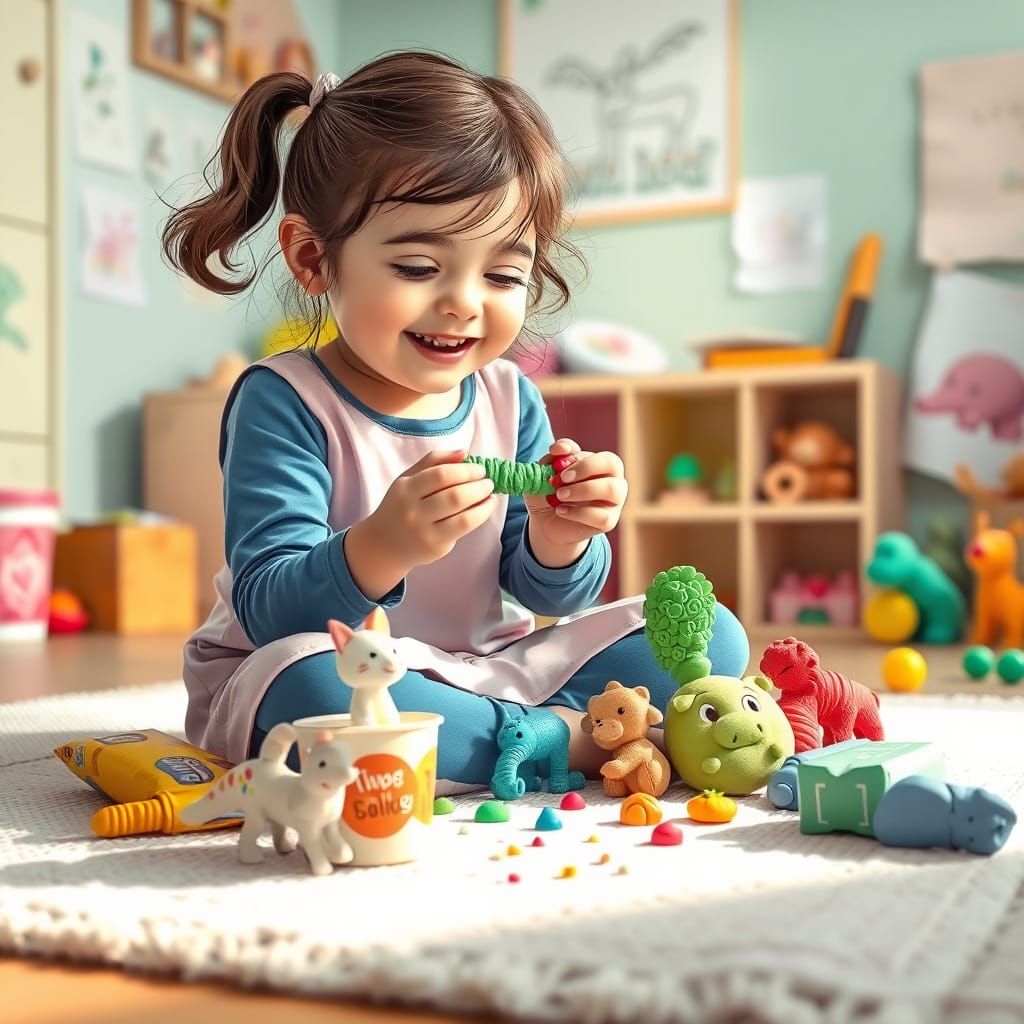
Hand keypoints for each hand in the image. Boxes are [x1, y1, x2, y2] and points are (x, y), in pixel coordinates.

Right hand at [363, 449, 495, 571]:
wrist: (385, 544)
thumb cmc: (401, 506)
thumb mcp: (408, 479)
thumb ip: (434, 461)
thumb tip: (464, 453)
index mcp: (405, 489)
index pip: (441, 475)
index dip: (465, 470)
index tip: (479, 469)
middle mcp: (413, 511)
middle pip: (454, 496)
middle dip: (477, 486)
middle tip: (488, 482)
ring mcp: (424, 532)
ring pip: (462, 516)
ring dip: (483, 502)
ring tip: (490, 495)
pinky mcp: (436, 547)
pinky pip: (464, 529)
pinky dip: (480, 516)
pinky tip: (485, 508)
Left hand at [523, 438, 627, 549]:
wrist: (546, 521)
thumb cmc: (550, 491)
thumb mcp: (545, 472)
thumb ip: (552, 458)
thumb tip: (560, 448)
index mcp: (602, 463)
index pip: (600, 453)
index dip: (579, 455)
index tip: (556, 461)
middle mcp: (614, 479)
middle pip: (613, 464)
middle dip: (585, 467)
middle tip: (561, 479)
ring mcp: (614, 501)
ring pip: (611, 489)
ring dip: (582, 490)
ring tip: (559, 495)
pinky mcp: (609, 521)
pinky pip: (601, 516)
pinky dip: (577, 512)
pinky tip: (561, 511)